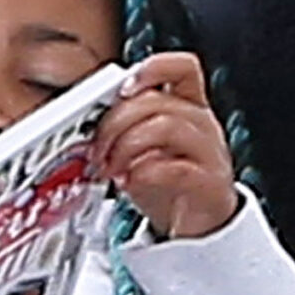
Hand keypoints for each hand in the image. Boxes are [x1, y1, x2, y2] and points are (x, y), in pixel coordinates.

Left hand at [92, 51, 239, 240]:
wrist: (200, 225)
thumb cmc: (168, 183)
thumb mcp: (143, 149)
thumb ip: (123, 129)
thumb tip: (86, 124)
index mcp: (188, 106)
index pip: (181, 68)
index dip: (152, 69)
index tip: (120, 88)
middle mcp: (202, 124)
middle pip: (158, 101)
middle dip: (115, 123)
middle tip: (96, 149)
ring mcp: (209, 153)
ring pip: (167, 127)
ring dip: (126, 146)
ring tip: (109, 168)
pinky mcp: (209, 184)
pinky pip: (177, 168)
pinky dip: (144, 173)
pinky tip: (128, 182)